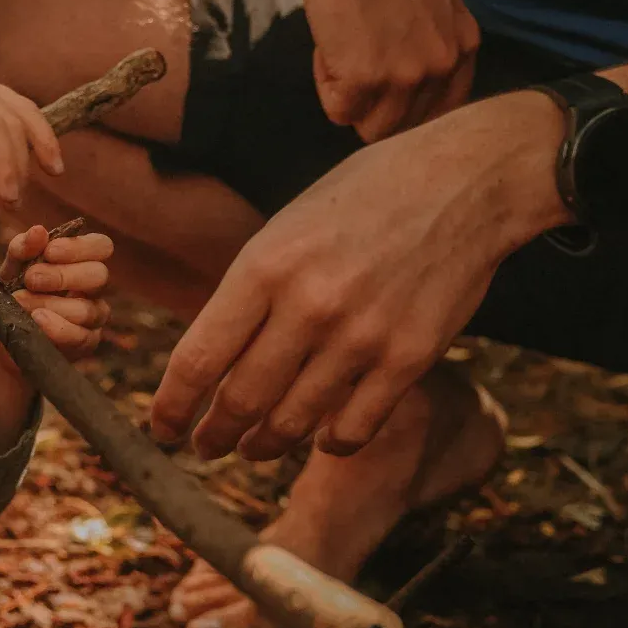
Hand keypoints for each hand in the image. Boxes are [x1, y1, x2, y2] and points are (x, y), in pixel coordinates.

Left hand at [3, 223, 113, 360]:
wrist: (4, 333)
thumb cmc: (15, 292)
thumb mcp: (12, 268)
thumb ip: (22, 249)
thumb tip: (38, 232)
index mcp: (82, 262)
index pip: (101, 246)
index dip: (80, 247)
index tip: (50, 251)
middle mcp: (93, 288)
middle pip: (99, 276)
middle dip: (63, 276)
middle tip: (31, 278)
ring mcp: (93, 317)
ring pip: (87, 309)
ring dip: (50, 304)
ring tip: (20, 302)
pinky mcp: (85, 343)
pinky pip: (80, 336)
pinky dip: (56, 328)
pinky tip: (37, 321)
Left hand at [148, 91, 566, 460]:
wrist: (465, 180)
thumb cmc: (364, 197)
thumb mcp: (286, 228)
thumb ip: (249, 293)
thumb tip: (209, 361)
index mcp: (264, 267)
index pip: (197, 359)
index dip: (171, 406)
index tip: (161, 427)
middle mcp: (308, 306)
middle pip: (239, 401)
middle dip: (212, 435)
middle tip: (204, 445)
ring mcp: (361, 336)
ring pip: (291, 423)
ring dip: (263, 445)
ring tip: (253, 446)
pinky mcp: (409, 358)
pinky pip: (353, 428)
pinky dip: (329, 443)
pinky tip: (320, 437)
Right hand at [293, 0, 480, 141]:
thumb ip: (433, 40)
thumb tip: (412, 81)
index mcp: (463, 46)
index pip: (440, 112)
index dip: (405, 103)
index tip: (382, 81)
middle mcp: (442, 66)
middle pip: (405, 126)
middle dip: (376, 104)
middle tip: (356, 60)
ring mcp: (405, 76)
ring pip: (371, 127)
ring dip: (350, 97)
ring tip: (343, 51)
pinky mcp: (364, 80)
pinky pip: (338, 110)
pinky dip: (326, 84)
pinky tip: (329, 46)